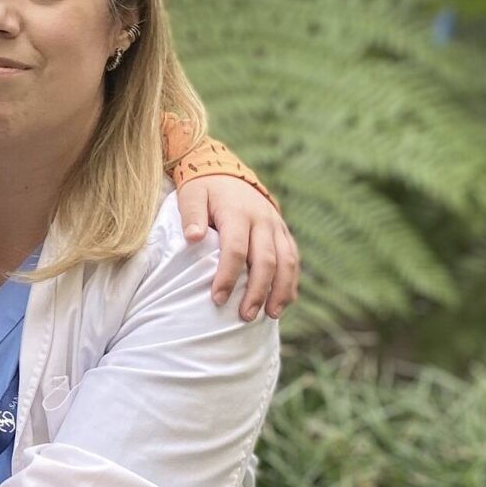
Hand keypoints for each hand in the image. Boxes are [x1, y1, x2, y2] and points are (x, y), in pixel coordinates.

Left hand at [177, 175, 299, 320]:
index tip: (217, 299)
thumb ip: (192, 215)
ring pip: (287, 262)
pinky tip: (283, 303)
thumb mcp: (192, 195)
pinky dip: (290, 282)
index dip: (227, 276)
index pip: (235, 249)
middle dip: (257, 291)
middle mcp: (263, 220)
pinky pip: (293, 259)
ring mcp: (277, 226)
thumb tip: (192, 237)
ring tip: (270, 315)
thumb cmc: (204, 188)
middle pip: (266, 260)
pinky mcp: (283, 232)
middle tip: (245, 316)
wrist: (226, 171)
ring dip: (280, 291)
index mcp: (238, 212)